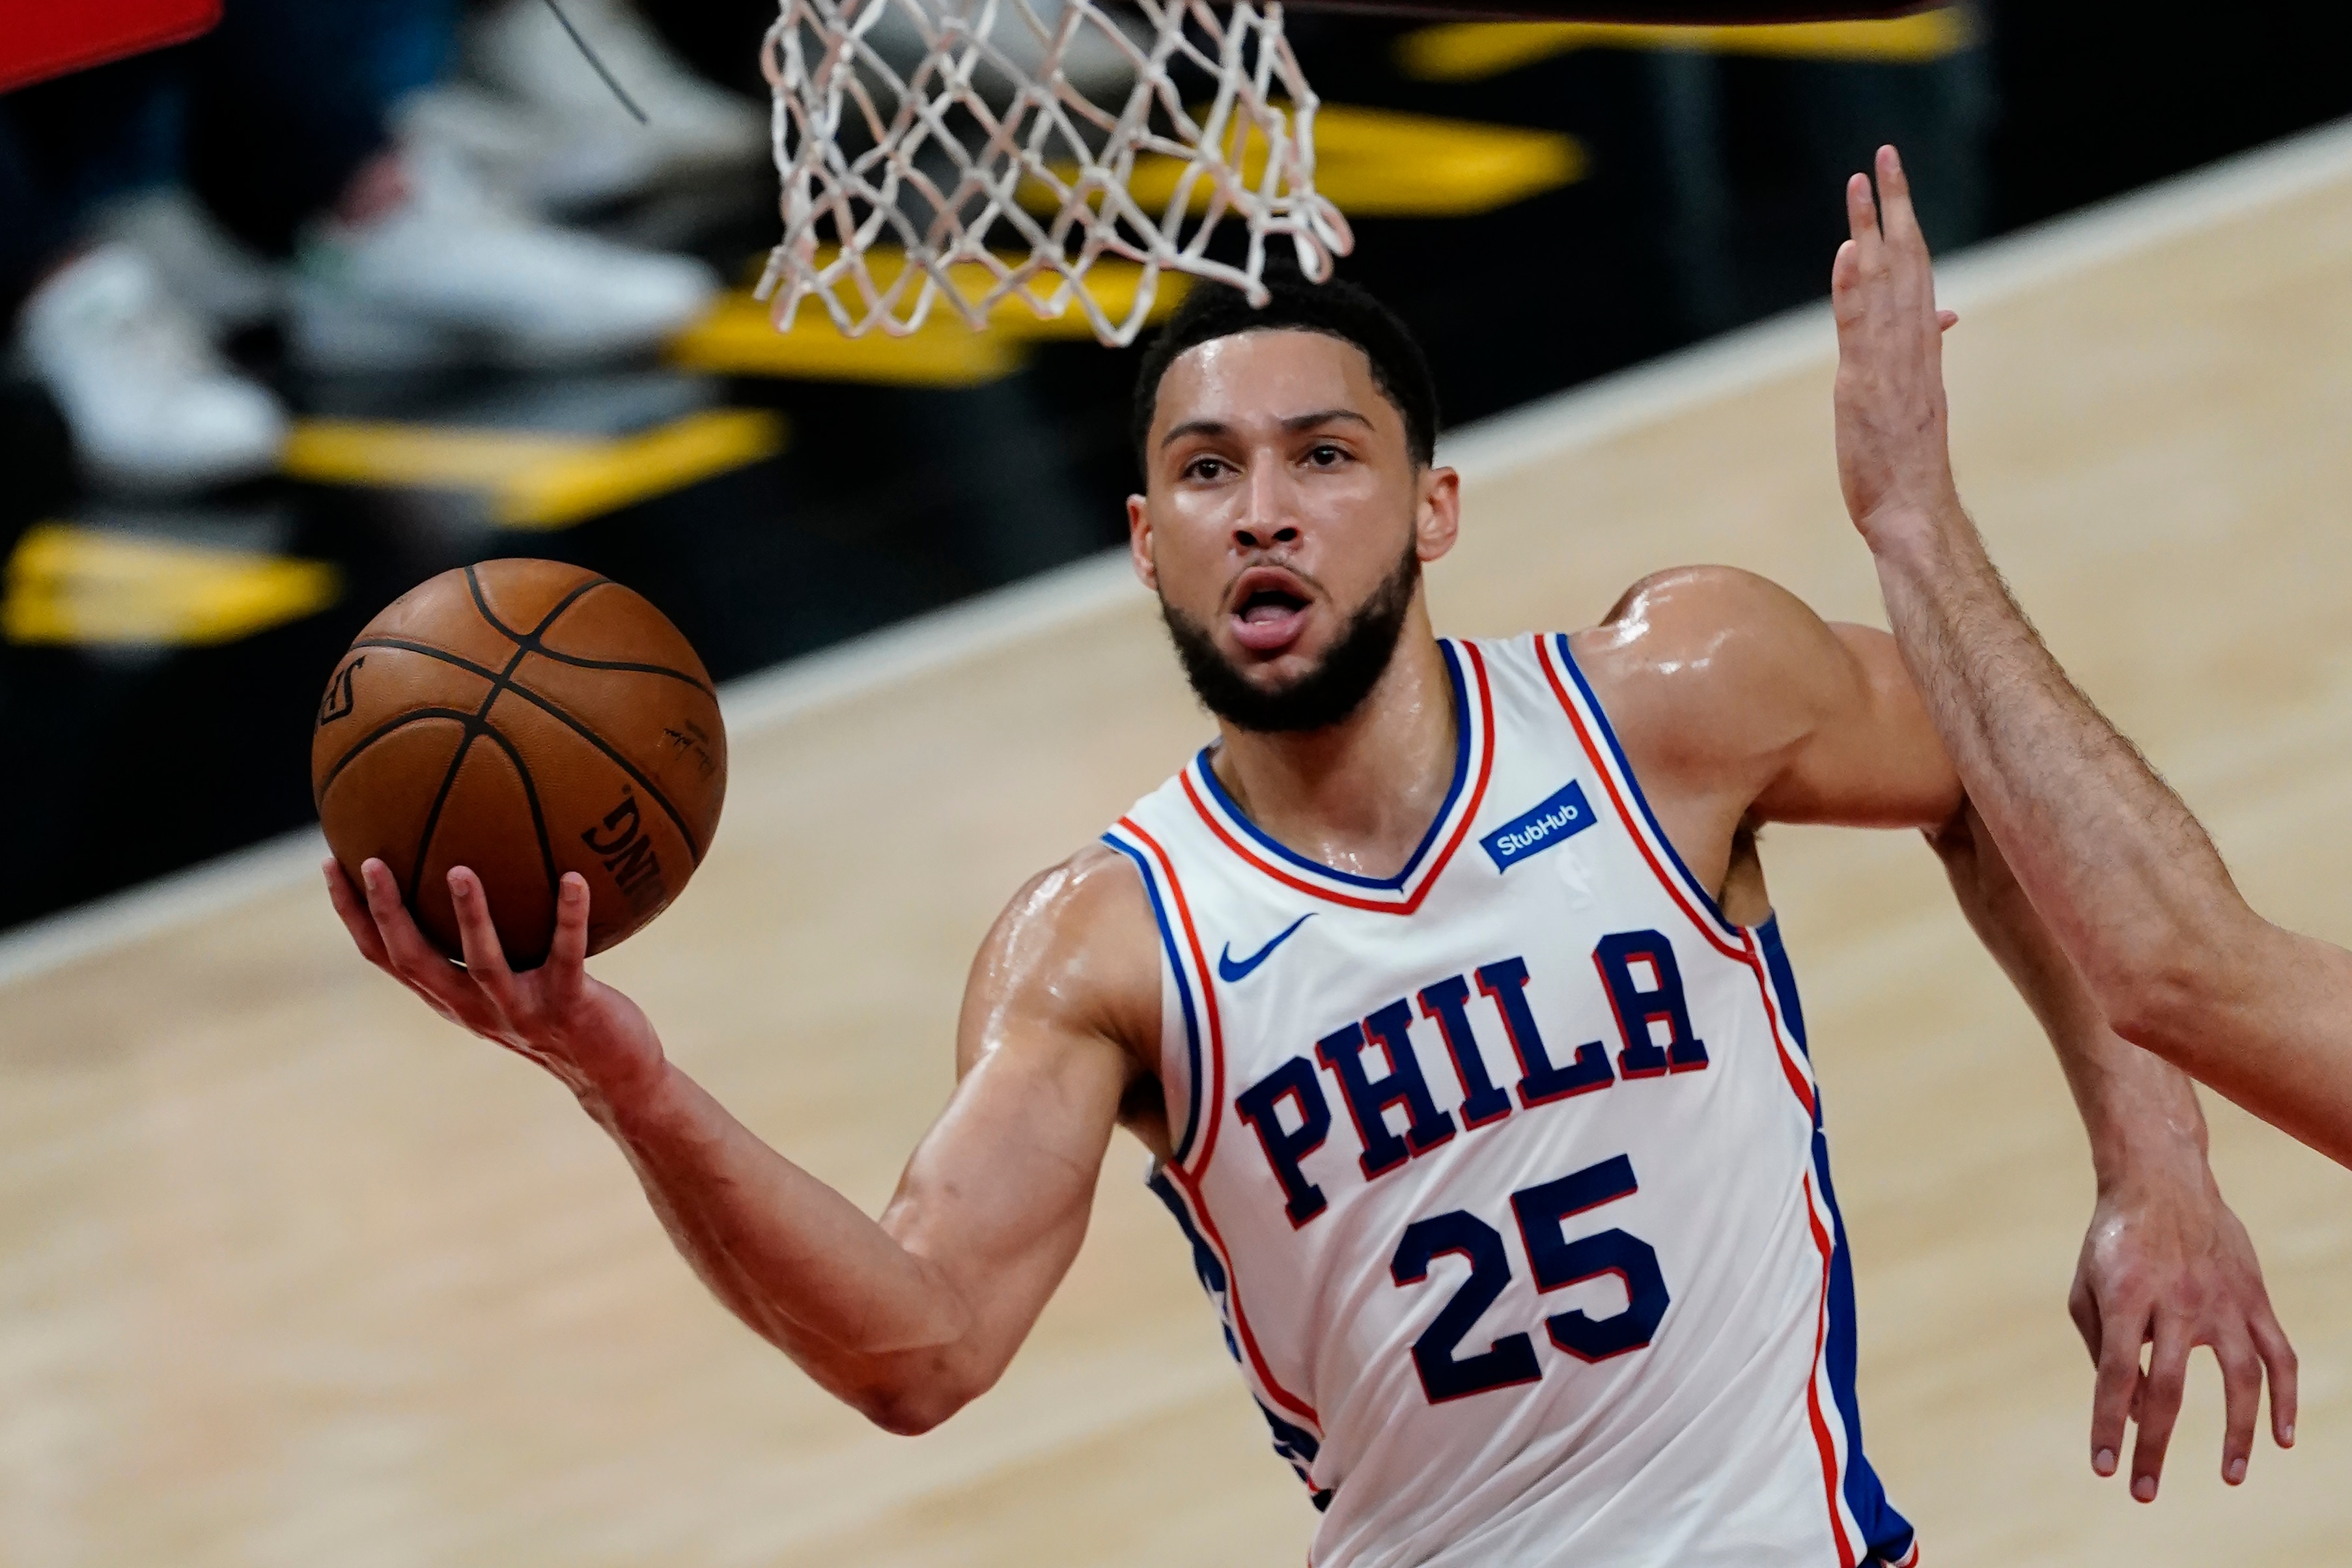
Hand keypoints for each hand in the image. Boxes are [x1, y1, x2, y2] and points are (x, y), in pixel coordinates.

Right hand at [324, 856, 666, 1112]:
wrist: (613, 1076)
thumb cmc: (564, 1015)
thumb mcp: (516, 978)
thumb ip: (494, 938)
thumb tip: (478, 863)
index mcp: (453, 998)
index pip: (386, 956)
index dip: (355, 915)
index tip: (334, 864)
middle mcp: (475, 1007)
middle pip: (414, 961)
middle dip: (387, 912)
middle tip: (371, 860)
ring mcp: (520, 1009)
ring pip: (481, 963)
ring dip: (469, 917)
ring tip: (459, 871)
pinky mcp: (568, 1005)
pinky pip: (567, 953)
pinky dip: (569, 915)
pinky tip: (575, 877)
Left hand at [1831, 144, 1963, 543]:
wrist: (1914, 510)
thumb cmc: (1910, 464)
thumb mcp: (1918, 398)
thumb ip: (1922, 353)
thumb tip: (1942, 316)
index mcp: (1921, 347)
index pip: (1916, 270)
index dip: (1905, 223)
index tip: (1894, 182)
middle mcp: (1911, 345)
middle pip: (1906, 259)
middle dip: (1895, 204)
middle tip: (1884, 153)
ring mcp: (1890, 363)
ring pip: (1884, 282)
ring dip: (1872, 228)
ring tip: (1861, 179)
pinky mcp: (1865, 386)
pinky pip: (1859, 329)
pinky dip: (1854, 289)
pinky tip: (1850, 251)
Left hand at [2068, 1152, 2296, 1500]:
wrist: (2160, 1182)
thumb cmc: (2113, 1243)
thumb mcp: (2087, 1289)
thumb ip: (2104, 1352)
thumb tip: (2136, 1415)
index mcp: (2126, 1298)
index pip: (2116, 1375)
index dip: (2110, 1424)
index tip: (2105, 1469)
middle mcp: (2175, 1301)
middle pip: (2170, 1387)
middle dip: (2156, 1445)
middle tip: (2144, 1493)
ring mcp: (2221, 1300)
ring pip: (2240, 1378)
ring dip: (2238, 1433)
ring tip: (2232, 1477)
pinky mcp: (2253, 1298)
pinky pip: (2280, 1355)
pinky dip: (2286, 1398)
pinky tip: (2284, 1437)